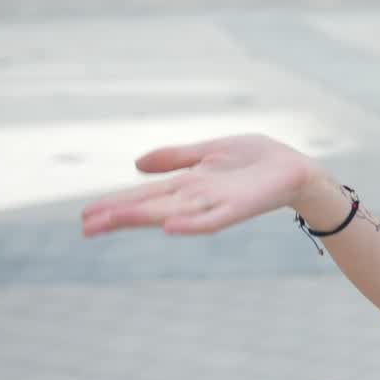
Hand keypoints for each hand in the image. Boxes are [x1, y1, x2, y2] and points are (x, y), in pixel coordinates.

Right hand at [81, 133, 320, 237]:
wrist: (294, 168)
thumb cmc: (254, 160)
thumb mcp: (208, 152)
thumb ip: (175, 158)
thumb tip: (136, 165)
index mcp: (188, 183)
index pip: (145, 196)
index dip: (116, 205)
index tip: (85, 216)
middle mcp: (197, 197)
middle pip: (151, 208)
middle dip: (120, 217)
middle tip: (86, 228)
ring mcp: (216, 203)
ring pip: (173, 214)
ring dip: (145, 219)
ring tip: (113, 222)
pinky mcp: (238, 207)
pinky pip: (212, 220)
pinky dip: (192, 224)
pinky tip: (170, 227)